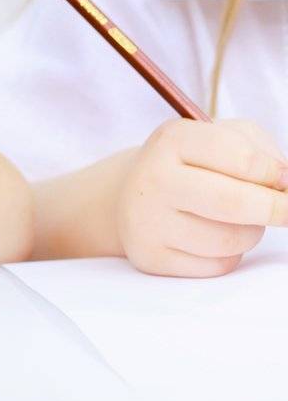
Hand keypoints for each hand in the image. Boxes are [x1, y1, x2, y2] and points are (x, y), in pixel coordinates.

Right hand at [115, 118, 287, 276]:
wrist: (127, 192)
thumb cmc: (188, 163)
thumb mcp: (218, 136)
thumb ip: (258, 151)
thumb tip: (285, 185)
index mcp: (172, 141)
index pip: (240, 158)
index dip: (274, 173)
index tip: (284, 180)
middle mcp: (153, 179)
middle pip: (233, 203)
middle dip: (276, 209)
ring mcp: (148, 221)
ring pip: (231, 239)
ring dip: (250, 231)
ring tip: (236, 219)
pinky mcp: (152, 257)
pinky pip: (218, 264)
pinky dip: (229, 254)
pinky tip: (211, 236)